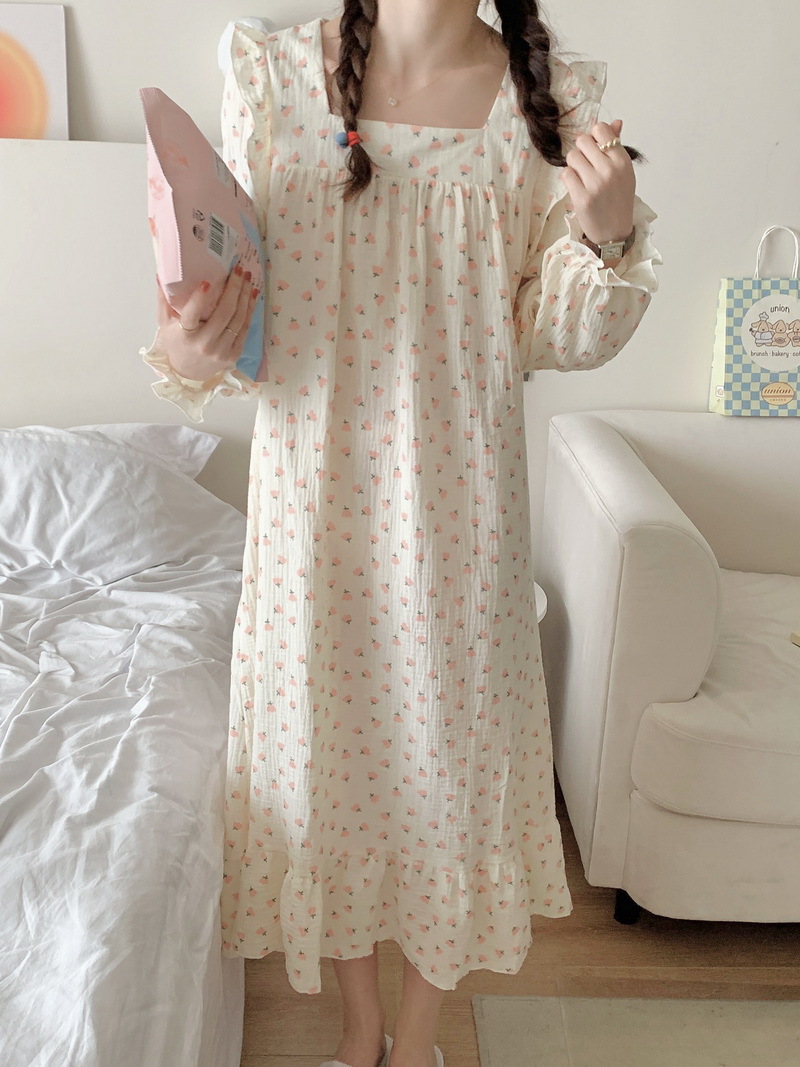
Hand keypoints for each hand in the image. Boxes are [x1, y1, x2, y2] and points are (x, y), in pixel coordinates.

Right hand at [155, 264, 260, 383]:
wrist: (189, 372)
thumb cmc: (176, 342)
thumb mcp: (164, 323)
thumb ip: (164, 300)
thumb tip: (161, 274)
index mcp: (185, 336)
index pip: (192, 315)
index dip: (199, 299)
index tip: (207, 282)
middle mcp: (204, 344)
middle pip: (223, 314)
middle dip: (234, 289)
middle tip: (239, 270)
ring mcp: (221, 351)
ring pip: (238, 320)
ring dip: (245, 297)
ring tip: (248, 279)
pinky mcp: (233, 355)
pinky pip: (245, 330)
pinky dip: (249, 311)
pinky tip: (252, 296)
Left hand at [559, 119, 635, 244]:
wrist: (614, 233)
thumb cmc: (619, 200)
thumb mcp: (624, 172)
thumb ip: (616, 146)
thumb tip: (615, 122)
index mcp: (622, 161)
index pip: (601, 129)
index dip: (594, 136)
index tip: (595, 149)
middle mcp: (609, 170)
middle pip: (583, 141)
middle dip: (581, 150)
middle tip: (586, 164)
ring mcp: (594, 184)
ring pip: (572, 156)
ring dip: (574, 165)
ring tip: (582, 176)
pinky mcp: (581, 197)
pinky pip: (565, 174)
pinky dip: (568, 178)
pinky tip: (576, 186)